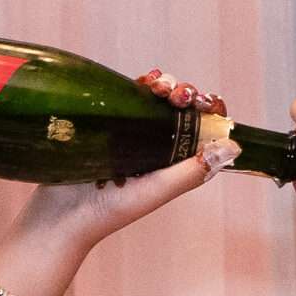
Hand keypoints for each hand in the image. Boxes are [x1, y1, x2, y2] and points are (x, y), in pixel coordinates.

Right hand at [0, 69, 237, 295]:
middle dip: (184, 93)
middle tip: (176, 95)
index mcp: (174, 164)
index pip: (201, 130)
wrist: (62, 214)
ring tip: (158, 86)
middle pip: (179, 110)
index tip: (207, 101)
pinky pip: (128, 99)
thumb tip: (234, 146)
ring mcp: (131, 136)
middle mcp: (156, 148)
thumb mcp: (158, 190)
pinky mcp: (108, 126)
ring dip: (164, 86)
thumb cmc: (111, 209)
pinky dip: (139, 86)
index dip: (209, 110)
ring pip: (155, 101)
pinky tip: (143, 82)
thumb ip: (192, 171)